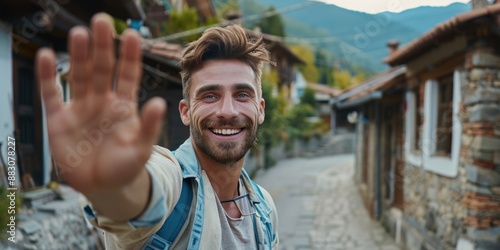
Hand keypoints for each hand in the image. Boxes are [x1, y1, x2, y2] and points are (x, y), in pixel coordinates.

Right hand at [36, 14, 165, 194]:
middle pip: (102, 68)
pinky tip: (47, 56)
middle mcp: (102, 101)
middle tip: (102, 21)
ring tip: (80, 34)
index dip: (130, 56)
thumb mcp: (142, 148)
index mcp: (124, 106)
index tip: (133, 35)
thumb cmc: (126, 166)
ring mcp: (81, 108)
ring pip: (79, 76)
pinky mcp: (60, 120)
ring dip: (79, 55)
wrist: (103, 187)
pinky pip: (52, 94)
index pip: (128, 75)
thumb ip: (150, 126)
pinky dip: (48, 76)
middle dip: (102, 46)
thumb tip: (160, 103)